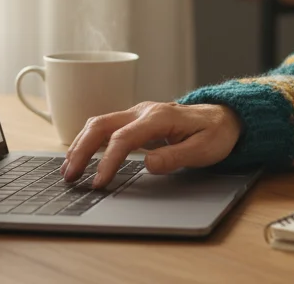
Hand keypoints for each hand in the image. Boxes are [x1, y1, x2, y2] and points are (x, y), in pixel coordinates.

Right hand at [62, 101, 241, 188]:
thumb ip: (175, 156)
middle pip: (102, 125)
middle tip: (69, 176)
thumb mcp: (203, 149)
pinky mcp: (136, 120)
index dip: (107, 162)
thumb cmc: (215, 133)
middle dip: (81, 150)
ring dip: (80, 145)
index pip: (123, 139)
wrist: (225, 117)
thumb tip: (147, 165)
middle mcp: (143, 111)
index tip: (98, 183)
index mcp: (159, 117)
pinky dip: (89, 141)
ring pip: (100, 124)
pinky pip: (107, 127)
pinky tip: (81, 156)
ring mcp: (138, 113)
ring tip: (68, 169)